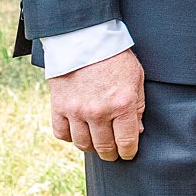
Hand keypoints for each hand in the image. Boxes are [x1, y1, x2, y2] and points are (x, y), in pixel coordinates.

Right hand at [48, 47, 145, 161]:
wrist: (84, 41)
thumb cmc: (115, 58)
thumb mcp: (136, 79)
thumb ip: (137, 107)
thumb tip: (136, 131)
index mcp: (122, 104)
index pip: (126, 141)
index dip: (129, 152)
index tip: (129, 154)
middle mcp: (98, 112)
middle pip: (104, 147)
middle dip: (111, 154)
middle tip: (113, 154)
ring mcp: (76, 111)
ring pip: (83, 144)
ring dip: (91, 147)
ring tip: (97, 144)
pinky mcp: (58, 108)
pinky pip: (62, 134)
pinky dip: (70, 137)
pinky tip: (78, 132)